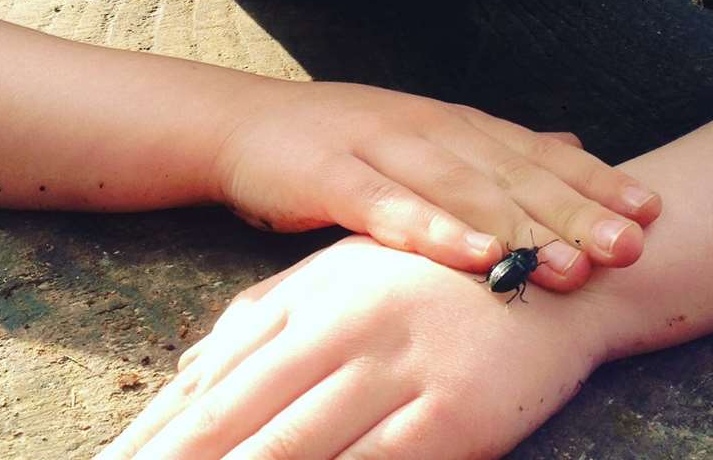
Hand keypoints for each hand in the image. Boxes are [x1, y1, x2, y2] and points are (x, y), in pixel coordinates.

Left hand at [97, 237, 605, 458]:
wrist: (558, 270)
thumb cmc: (435, 276)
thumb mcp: (344, 276)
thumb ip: (267, 314)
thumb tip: (187, 367)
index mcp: (316, 292)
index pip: (216, 373)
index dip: (154, 430)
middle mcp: (349, 326)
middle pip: (237, 413)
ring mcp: (401, 369)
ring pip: (293, 448)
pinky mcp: (453, 415)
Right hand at [215, 80, 660, 290]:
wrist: (247, 124)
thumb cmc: (346, 142)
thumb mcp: (430, 136)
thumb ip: (499, 146)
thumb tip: (575, 143)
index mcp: (456, 124)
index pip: (536, 152)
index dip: (594, 180)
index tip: (650, 210)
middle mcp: (429, 129)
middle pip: (511, 172)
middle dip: (575, 209)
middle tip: (632, 245)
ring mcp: (381, 147)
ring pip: (461, 190)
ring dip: (519, 226)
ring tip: (571, 263)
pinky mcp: (333, 175)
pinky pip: (389, 207)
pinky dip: (434, 231)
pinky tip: (474, 257)